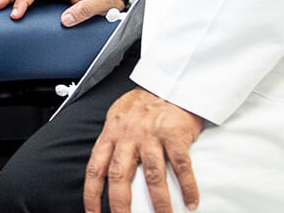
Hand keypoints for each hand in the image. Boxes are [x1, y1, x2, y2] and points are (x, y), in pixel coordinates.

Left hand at [85, 88, 204, 212]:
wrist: (170, 83)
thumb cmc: (143, 103)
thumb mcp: (117, 118)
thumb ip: (112, 142)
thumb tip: (104, 169)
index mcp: (111, 134)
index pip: (95, 168)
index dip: (92, 193)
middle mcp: (128, 137)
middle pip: (120, 176)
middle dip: (120, 204)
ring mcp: (152, 136)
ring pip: (152, 176)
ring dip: (159, 202)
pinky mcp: (175, 134)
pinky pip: (182, 166)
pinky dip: (188, 186)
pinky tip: (192, 202)